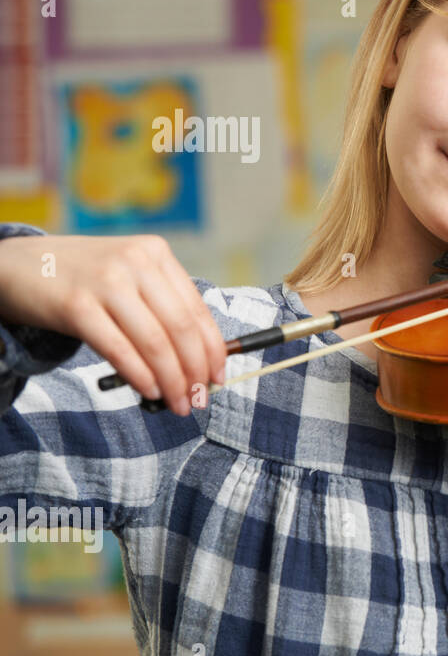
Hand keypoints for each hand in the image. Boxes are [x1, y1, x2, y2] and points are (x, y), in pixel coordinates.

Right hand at [0, 234, 225, 415]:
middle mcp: (135, 262)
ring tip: (177, 402)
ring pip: (154, 342)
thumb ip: (160, 306)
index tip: (219, 375)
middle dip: (195, 370)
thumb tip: (198, 358)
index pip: (197, 309)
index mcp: (155, 253)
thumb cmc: (81, 278)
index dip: (213, 348)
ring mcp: (105, 281)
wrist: (15, 265)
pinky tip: (150, 391)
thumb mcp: (127, 277)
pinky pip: (118, 349)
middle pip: (181, 328)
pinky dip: (140, 375)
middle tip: (200, 398)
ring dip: (171, 380)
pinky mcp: (76, 305)